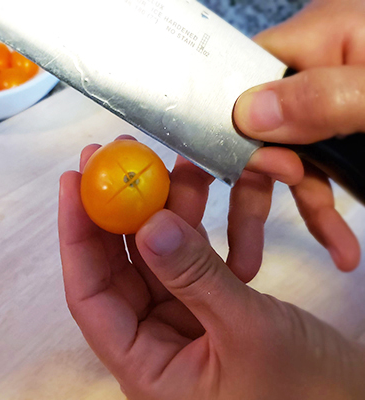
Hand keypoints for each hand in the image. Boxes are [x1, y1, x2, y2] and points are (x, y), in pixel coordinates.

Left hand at [58, 141, 364, 398]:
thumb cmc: (307, 396)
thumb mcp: (248, 331)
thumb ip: (195, 276)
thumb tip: (149, 224)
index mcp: (146, 366)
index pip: (89, 293)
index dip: (76, 234)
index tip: (74, 181)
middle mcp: (155, 344)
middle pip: (118, 267)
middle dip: (116, 209)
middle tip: (116, 158)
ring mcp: (182, 324)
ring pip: (157, 255)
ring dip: (165, 210)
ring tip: (173, 165)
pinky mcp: (210, 309)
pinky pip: (193, 259)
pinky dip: (200, 228)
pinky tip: (208, 196)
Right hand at [234, 0, 364, 270]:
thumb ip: (325, 98)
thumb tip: (249, 114)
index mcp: (316, 42)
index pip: (237, 80)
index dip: (226, 133)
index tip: (238, 183)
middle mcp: (309, 71)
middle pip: (250, 132)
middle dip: (246, 196)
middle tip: (242, 252)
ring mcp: (324, 103)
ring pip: (280, 160)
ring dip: (286, 214)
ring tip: (278, 262)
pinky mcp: (340, 132)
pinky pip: (313, 171)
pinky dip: (321, 211)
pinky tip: (338, 245)